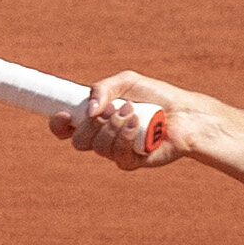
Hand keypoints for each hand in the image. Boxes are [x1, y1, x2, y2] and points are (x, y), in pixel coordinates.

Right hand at [53, 69, 194, 169]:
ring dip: (113, 126)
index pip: (65, 129)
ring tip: (132, 111)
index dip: (58, 125)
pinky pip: (117, 155)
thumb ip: (103, 88)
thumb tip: (88, 110)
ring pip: (98, 147)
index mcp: (95, 120)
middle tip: (111, 109)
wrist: (184, 112)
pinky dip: (125, 136)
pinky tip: (138, 123)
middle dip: (92, 124)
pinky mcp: (132, 162)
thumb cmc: (157, 96)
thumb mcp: (126, 82)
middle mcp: (102, 138)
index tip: (65, 115)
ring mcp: (116, 152)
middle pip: (78, 141)